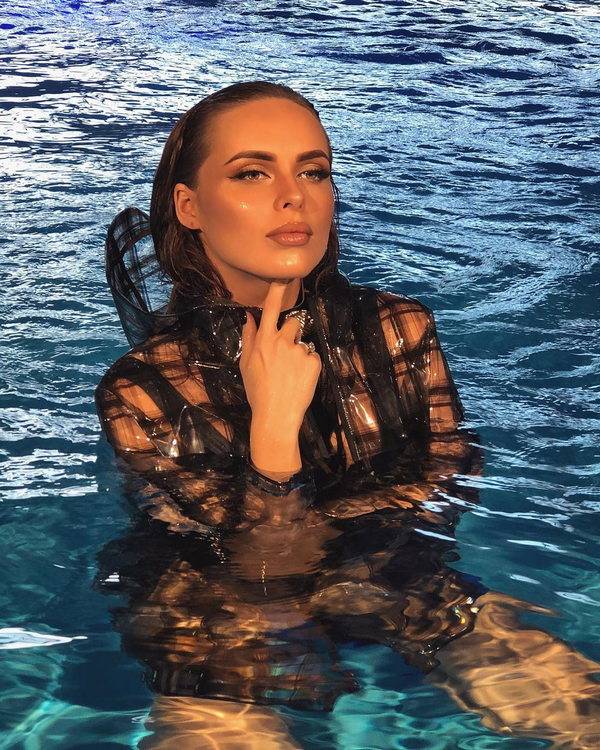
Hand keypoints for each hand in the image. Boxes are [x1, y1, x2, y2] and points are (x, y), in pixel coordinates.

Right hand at [239, 279, 321, 431]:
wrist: (275, 415)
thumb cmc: (257, 391)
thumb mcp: (245, 364)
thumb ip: (249, 337)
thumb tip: (249, 316)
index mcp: (264, 341)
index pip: (272, 308)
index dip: (278, 290)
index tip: (285, 276)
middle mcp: (282, 342)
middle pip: (293, 324)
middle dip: (291, 334)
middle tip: (284, 358)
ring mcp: (300, 351)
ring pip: (303, 343)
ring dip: (299, 354)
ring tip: (290, 375)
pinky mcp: (314, 362)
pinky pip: (312, 357)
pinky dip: (308, 366)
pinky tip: (299, 380)